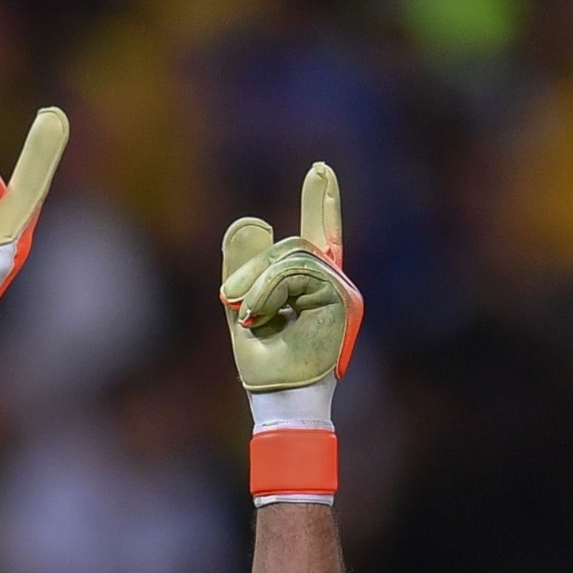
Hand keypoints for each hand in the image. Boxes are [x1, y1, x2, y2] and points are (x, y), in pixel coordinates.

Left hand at [218, 161, 361, 499]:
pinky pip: (298, 271)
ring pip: (295, 254)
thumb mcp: (243, 309)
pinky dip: (270, 289)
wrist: (280, 403)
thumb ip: (244, 269)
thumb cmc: (264, 369)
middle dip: (255, 269)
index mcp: (311, 287)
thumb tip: (250, 219)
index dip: (322, 203)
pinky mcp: (341, 301)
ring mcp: (340, 292)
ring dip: (260, 283)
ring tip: (249, 316)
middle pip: (293, 244)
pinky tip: (259, 315)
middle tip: (231, 301)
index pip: (320, 236)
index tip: (320, 169)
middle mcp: (331, 286)